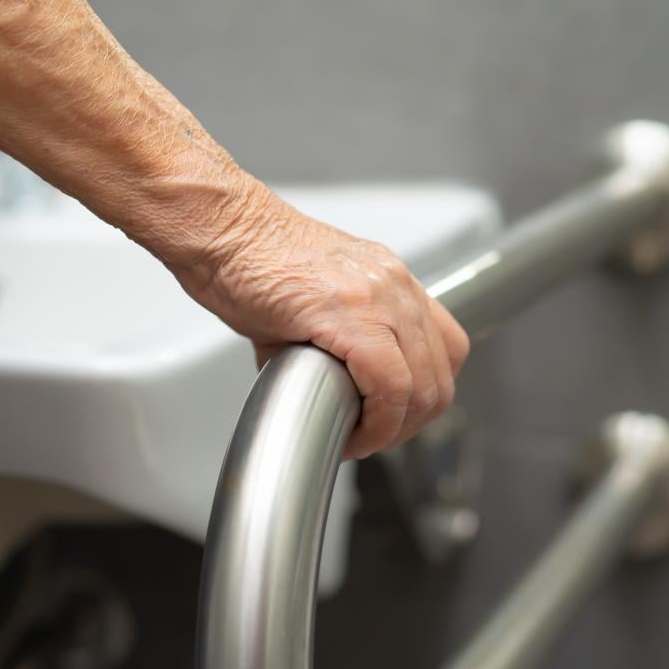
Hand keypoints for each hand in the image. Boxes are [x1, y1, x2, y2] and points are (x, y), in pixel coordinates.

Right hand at [170, 182, 469, 459]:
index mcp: (390, 280)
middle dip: (408, 424)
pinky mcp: (351, 314)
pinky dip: (376, 424)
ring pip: (422, 387)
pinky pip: (390, 386)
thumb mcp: (310, 301)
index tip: (388, 419)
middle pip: (441, 376)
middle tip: (370, 437)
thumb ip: (331, 341)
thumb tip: (320, 388)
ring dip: (393, 429)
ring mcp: (380, 296)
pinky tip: (348, 432)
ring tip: (357, 438)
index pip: (445, 348)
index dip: (423, 396)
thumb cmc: (248, 260)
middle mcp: (395, 285)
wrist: (222, 230)